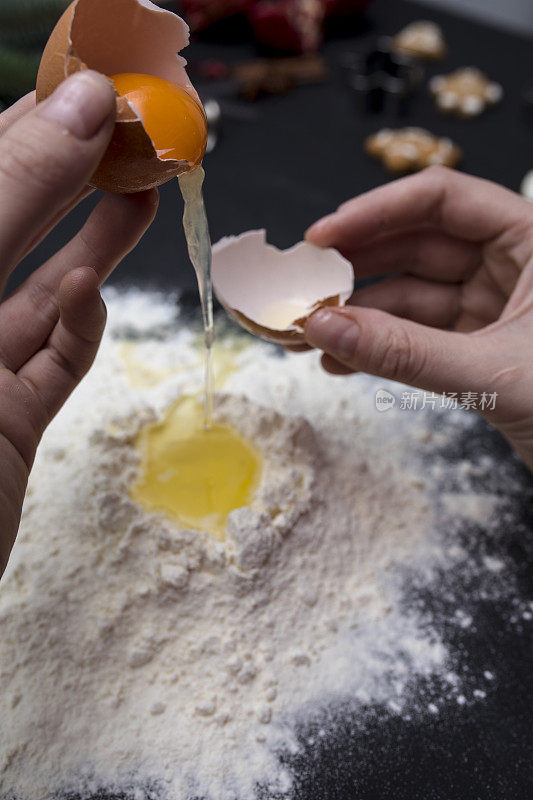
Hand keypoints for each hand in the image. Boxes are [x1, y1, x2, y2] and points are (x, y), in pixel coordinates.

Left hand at [0, 72, 157, 574]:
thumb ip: (12, 194)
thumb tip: (84, 104)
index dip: (41, 118)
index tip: (106, 81)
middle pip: (13, 221)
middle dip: (78, 173)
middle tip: (143, 135)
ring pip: (40, 289)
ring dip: (93, 242)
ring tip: (144, 194)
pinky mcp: (7, 421)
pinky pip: (52, 363)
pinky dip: (79, 327)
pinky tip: (90, 295)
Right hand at [304, 166, 532, 470]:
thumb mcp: (492, 373)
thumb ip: (406, 353)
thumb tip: (326, 326)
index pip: (444, 201)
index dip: (377, 211)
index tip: (322, 236)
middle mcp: (514, 265)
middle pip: (417, 246)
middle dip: (356, 269)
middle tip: (303, 287)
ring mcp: (493, 306)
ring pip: (411, 295)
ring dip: (359, 315)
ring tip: (309, 334)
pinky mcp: (478, 345)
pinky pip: (418, 335)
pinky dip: (380, 347)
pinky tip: (341, 359)